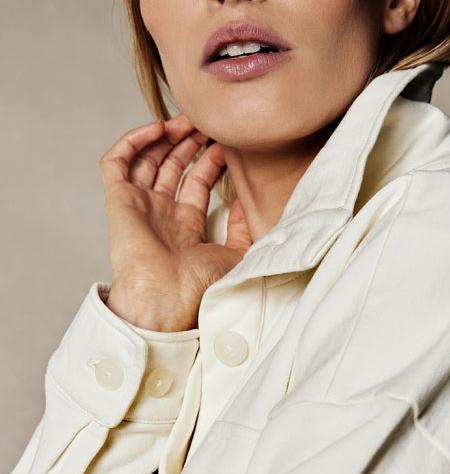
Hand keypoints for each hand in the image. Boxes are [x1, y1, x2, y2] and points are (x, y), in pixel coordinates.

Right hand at [100, 113, 252, 330]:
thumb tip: (250, 202)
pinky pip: (117, 162)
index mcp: (185, 227)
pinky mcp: (119, 200)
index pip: (196, 183)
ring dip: (165, 136)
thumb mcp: (236, 256)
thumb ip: (245, 229)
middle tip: (206, 122)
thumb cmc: (199, 287)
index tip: (227, 143)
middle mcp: (161, 214)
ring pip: (146, 158)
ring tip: (186, 120)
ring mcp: (139, 205)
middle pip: (171, 166)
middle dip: (188, 141)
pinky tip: (158, 129)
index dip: (210, 160)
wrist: (167, 296)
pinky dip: (134, 141)